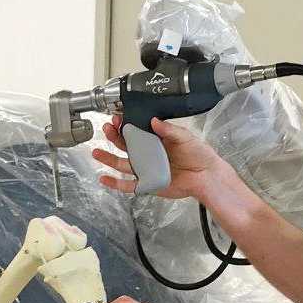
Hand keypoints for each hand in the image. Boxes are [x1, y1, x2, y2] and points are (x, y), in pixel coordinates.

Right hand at [91, 115, 229, 200]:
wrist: (206, 177)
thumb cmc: (199, 155)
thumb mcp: (185, 137)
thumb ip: (169, 130)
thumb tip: (154, 120)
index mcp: (156, 139)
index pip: (136, 130)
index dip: (124, 125)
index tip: (116, 118)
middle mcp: (148, 154)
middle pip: (125, 145)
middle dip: (114, 137)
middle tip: (107, 129)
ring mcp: (146, 168)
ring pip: (122, 164)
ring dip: (108, 158)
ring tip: (96, 152)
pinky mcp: (147, 184)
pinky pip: (128, 185)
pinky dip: (115, 183)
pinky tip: (104, 177)